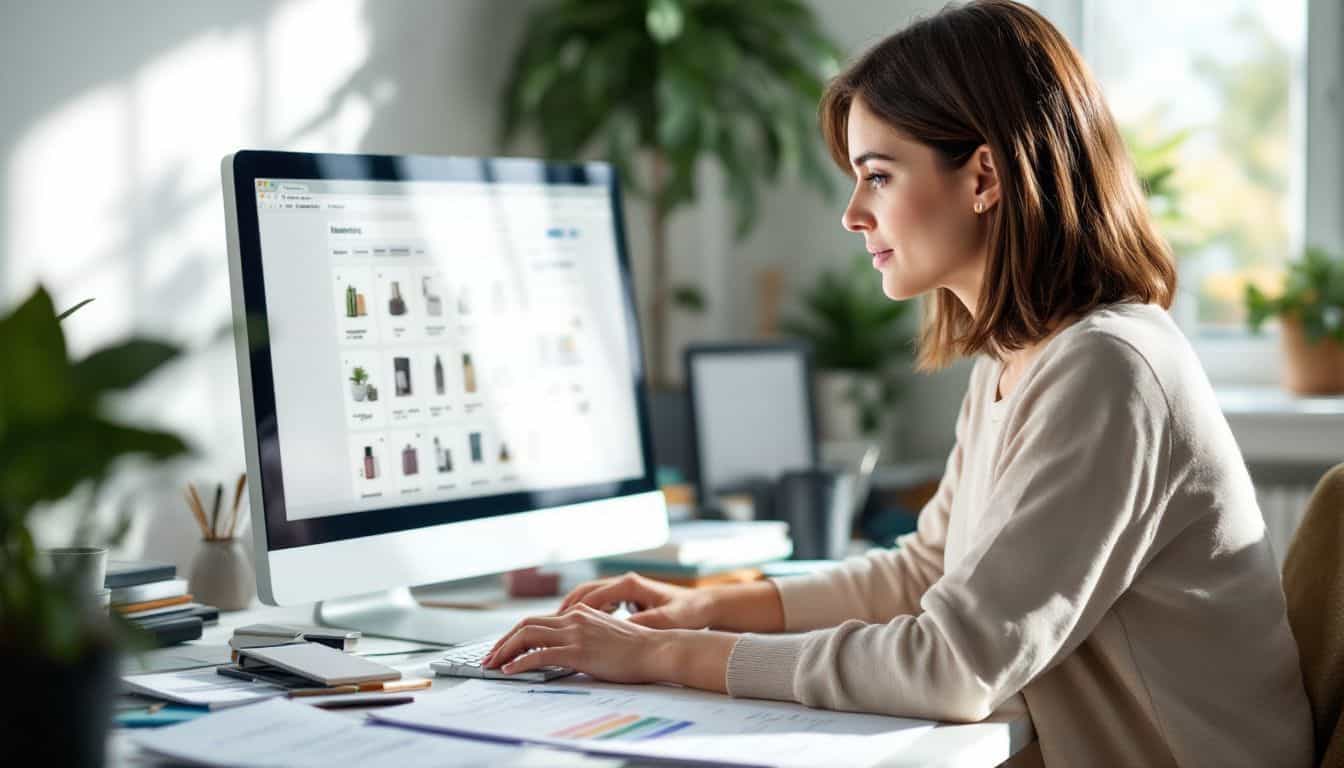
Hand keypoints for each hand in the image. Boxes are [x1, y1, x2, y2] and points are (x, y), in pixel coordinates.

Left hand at [482, 603, 735, 690]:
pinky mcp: (578, 650)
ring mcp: (575, 632)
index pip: (538, 620)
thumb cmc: (636, 649)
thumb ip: (583, 635)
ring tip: (492, 665)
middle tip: (489, 658)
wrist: (656, 650)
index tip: (503, 648)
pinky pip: (539, 654)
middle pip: (526, 624)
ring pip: (527, 635)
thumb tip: (564, 649)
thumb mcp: (605, 634)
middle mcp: (574, 617)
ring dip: (504, 650)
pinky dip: (519, 662)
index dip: (515, 634)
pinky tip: (510, 671)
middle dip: (502, 641)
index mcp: (580, 613)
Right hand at [556, 571, 714, 629]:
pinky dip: (584, 613)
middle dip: (564, 608)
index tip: (558, 626)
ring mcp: (624, 588)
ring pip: (588, 596)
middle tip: (545, 626)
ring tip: (554, 629)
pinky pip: (598, 602)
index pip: (592, 596)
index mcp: (629, 584)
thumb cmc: (687, 612)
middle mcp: (623, 582)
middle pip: (584, 592)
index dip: (573, 612)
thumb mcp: (666, 620)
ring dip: (571, 611)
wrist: (704, 605)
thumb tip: (619, 630)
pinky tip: (576, 629)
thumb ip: (642, 622)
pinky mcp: (626, 596)